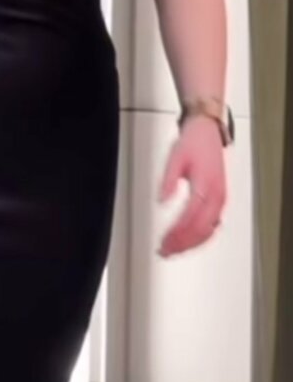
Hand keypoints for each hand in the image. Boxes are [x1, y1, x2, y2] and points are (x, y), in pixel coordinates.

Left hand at [157, 115, 226, 257]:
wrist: (207, 131)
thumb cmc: (194, 142)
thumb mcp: (175, 158)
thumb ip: (168, 181)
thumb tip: (161, 201)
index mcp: (206, 186)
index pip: (191, 219)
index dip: (177, 235)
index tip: (163, 242)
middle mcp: (217, 196)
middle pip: (201, 230)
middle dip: (182, 244)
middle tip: (165, 251)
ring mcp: (220, 199)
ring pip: (209, 231)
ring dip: (191, 243)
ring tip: (173, 250)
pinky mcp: (219, 199)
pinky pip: (212, 225)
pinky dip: (200, 236)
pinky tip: (188, 240)